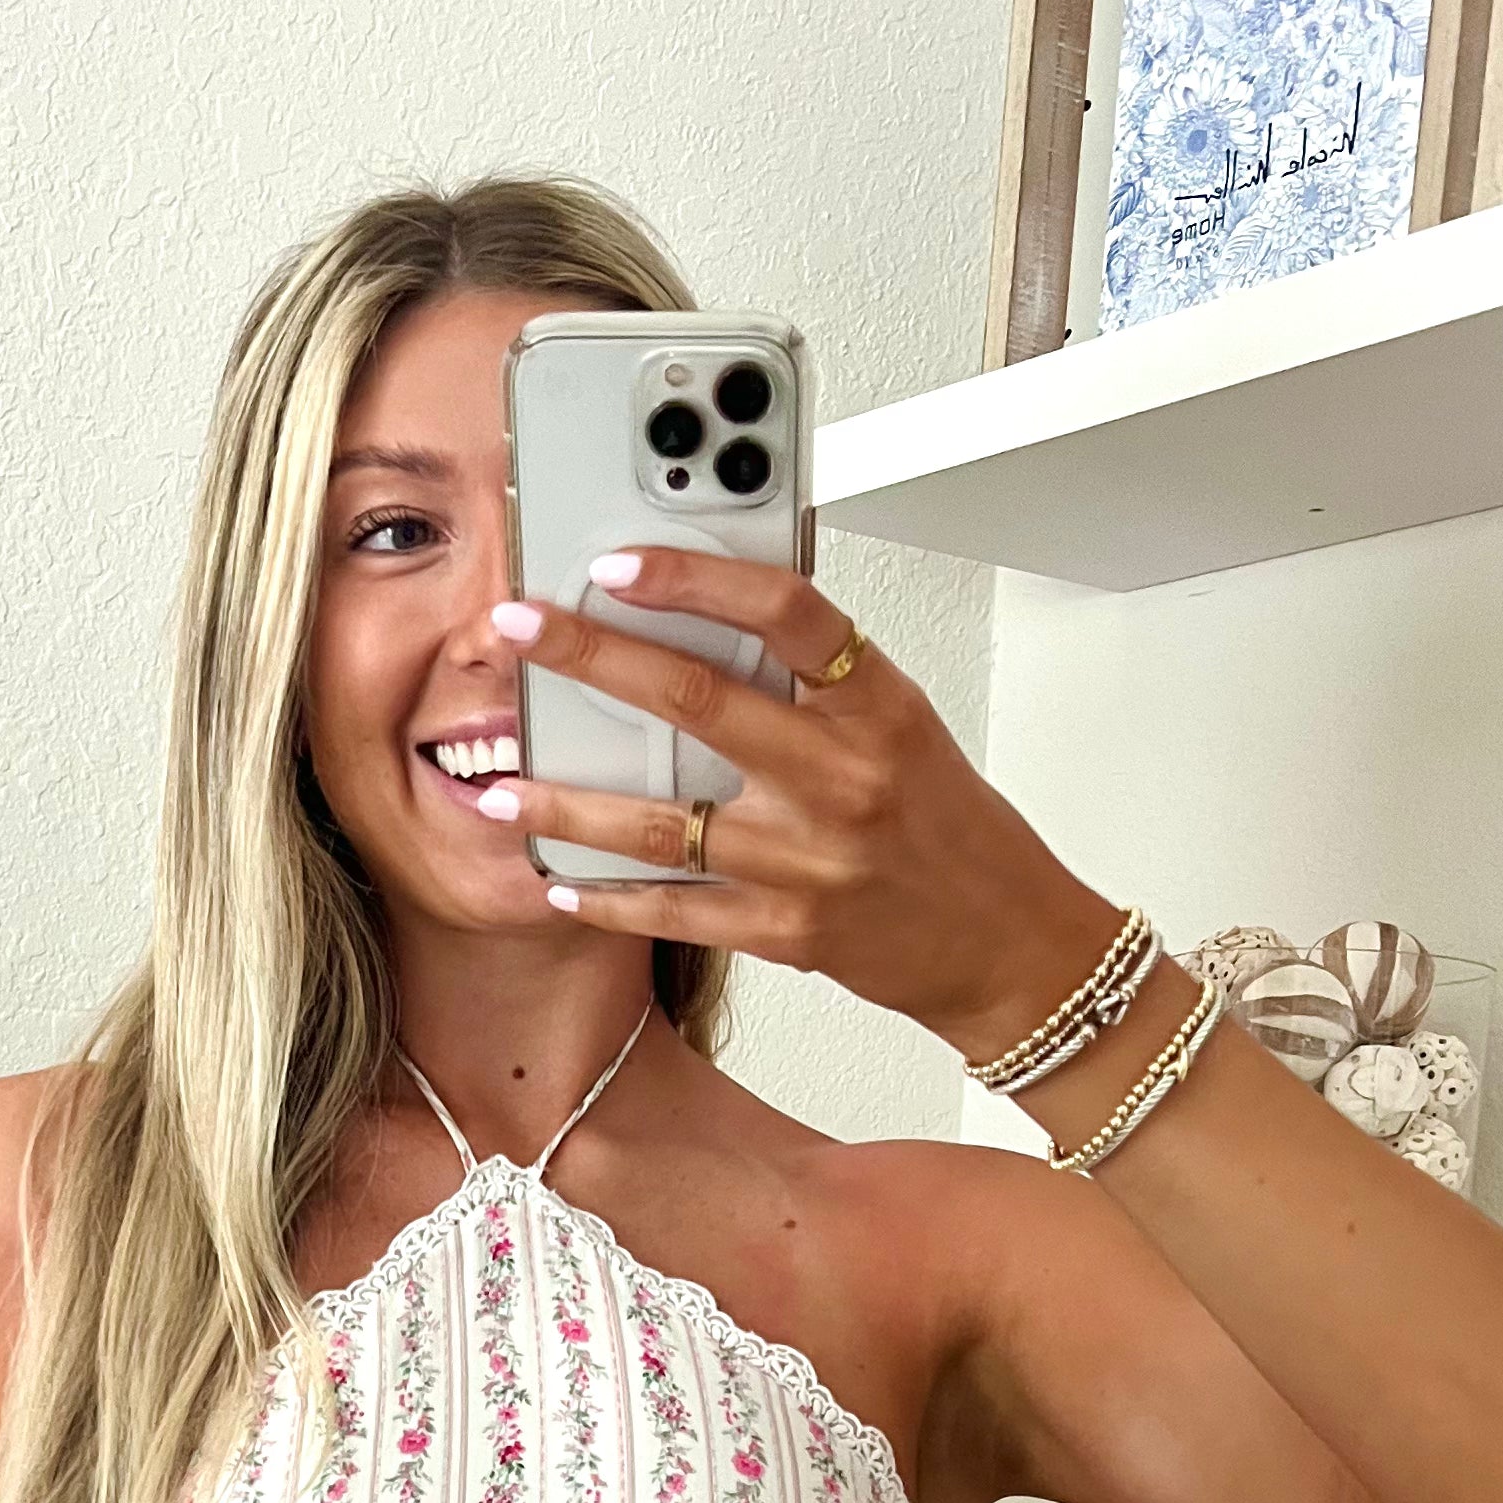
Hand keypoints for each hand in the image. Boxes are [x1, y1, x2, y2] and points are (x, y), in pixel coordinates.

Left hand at [487, 550, 1124, 1064]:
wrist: (1006, 941)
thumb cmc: (947, 825)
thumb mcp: (899, 723)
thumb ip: (812, 680)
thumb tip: (703, 621)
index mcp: (875, 704)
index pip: (784, 610)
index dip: (697, 577)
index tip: (620, 561)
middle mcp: (841, 777)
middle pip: (695, 701)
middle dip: (588, 659)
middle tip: (514, 632)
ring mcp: (810, 861)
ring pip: (659, 823)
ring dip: (564, 804)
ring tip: (496, 789)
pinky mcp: (790, 934)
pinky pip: (676, 911)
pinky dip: (609, 899)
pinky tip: (559, 882)